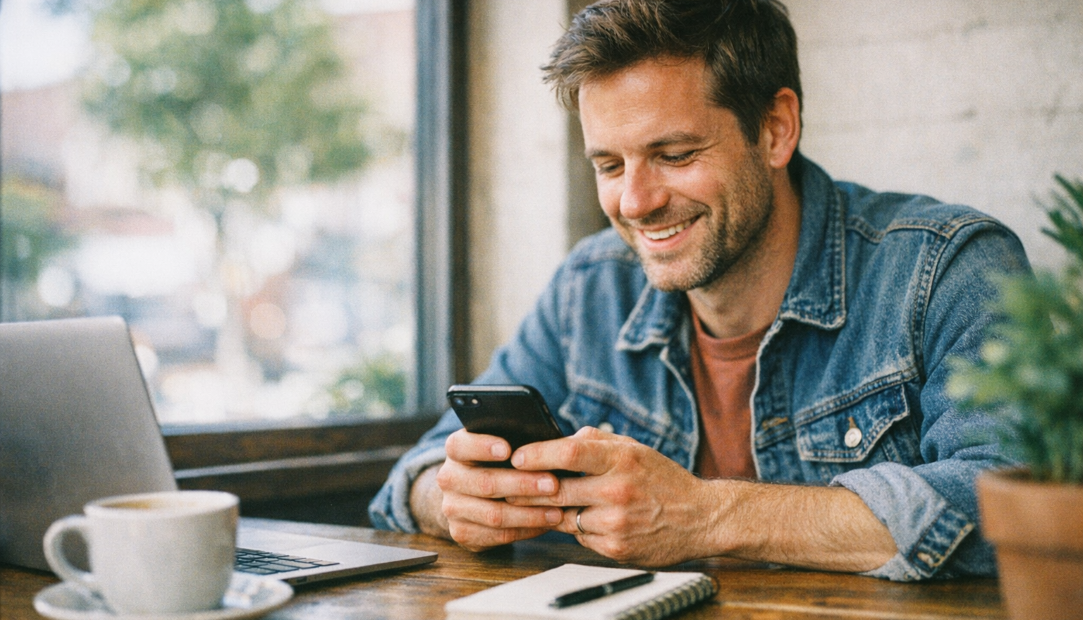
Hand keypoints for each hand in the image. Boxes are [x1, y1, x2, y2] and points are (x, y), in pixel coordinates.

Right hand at [433, 429, 564, 550]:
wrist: (469, 495)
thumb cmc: (496, 463)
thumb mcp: (498, 445)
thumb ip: (513, 440)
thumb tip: (544, 441)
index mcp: (456, 450)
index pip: (461, 445)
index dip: (483, 446)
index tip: (508, 449)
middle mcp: (449, 478)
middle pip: (485, 482)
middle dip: (523, 484)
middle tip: (553, 484)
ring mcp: (452, 508)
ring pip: (493, 514)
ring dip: (529, 514)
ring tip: (556, 511)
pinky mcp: (461, 532)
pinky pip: (498, 535)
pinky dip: (525, 530)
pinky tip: (544, 524)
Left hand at [508, 426, 718, 565]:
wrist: (701, 518)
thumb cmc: (664, 480)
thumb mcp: (635, 449)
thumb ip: (597, 440)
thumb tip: (561, 438)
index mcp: (622, 458)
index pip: (569, 452)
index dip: (537, 454)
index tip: (516, 456)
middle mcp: (618, 490)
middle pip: (556, 489)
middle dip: (529, 488)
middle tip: (511, 484)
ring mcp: (616, 522)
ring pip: (563, 516)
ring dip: (553, 510)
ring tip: (549, 501)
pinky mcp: (615, 548)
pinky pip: (579, 537)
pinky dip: (577, 528)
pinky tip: (588, 519)